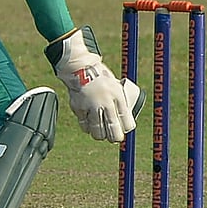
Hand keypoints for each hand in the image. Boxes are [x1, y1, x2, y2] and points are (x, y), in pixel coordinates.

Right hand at [45, 26, 143, 142]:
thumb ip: (119, 102)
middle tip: (115, 139)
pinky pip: (85, 125)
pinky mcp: (79, 109)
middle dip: (115, 137)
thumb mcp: (115, 86)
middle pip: (113, 129)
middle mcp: (106, 102)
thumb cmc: (101, 77)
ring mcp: (92, 107)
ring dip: (101, 135)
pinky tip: (90, 127)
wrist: (81, 68)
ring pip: (98, 131)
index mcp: (118, 95)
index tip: (125, 130)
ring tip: (102, 135)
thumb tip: (123, 120)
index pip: (126, 119)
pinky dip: (88, 128)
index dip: (127, 128)